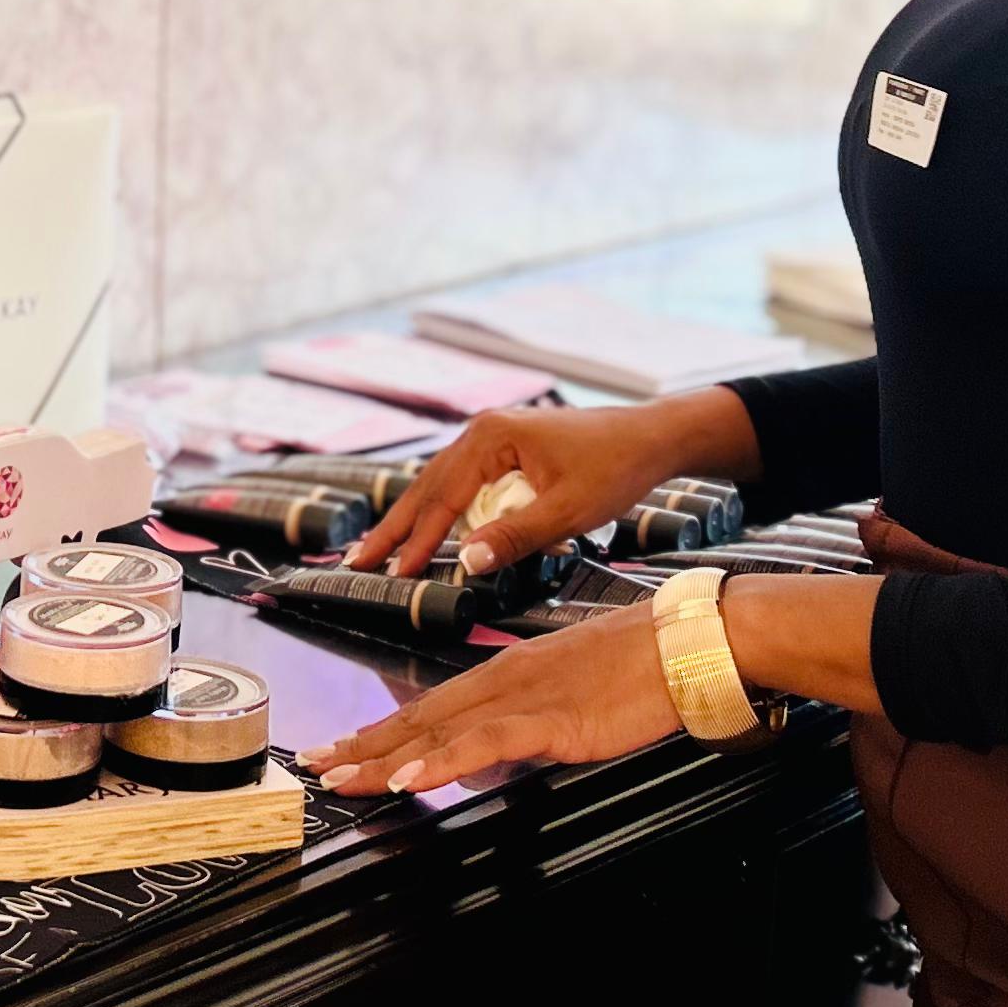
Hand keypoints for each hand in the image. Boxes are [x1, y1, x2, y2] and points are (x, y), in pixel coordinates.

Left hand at [300, 609, 682, 793]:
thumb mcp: (567, 697)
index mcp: (502, 674)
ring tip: (340, 779)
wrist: (680, 644)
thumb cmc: (634, 668)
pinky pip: (482, 744)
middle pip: (416, 719)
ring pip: (436, 732)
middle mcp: (499, 681)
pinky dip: (440, 761)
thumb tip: (498, 754)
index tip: (340, 748)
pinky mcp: (548, 720)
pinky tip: (408, 778)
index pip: (426, 708)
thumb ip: (527, 724)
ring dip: (382, 758)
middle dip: (362, 746)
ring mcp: (520, 699)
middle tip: (315, 766)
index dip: (378, 731)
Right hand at [349, 399, 715, 577]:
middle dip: (394, 528)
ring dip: (413, 521)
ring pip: (441, 486)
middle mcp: (483, 432)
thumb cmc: (616, 469)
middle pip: (427, 487)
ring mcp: (492, 439)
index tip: (390, 574)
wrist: (652, 439)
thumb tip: (466, 563)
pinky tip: (428, 531)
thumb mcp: (568, 510)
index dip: (415, 541)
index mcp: (491, 437)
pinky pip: (463, 485)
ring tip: (380, 551)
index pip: (441, 498)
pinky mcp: (505, 450)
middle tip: (355, 563)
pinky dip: (442, 511)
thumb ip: (515, 536)